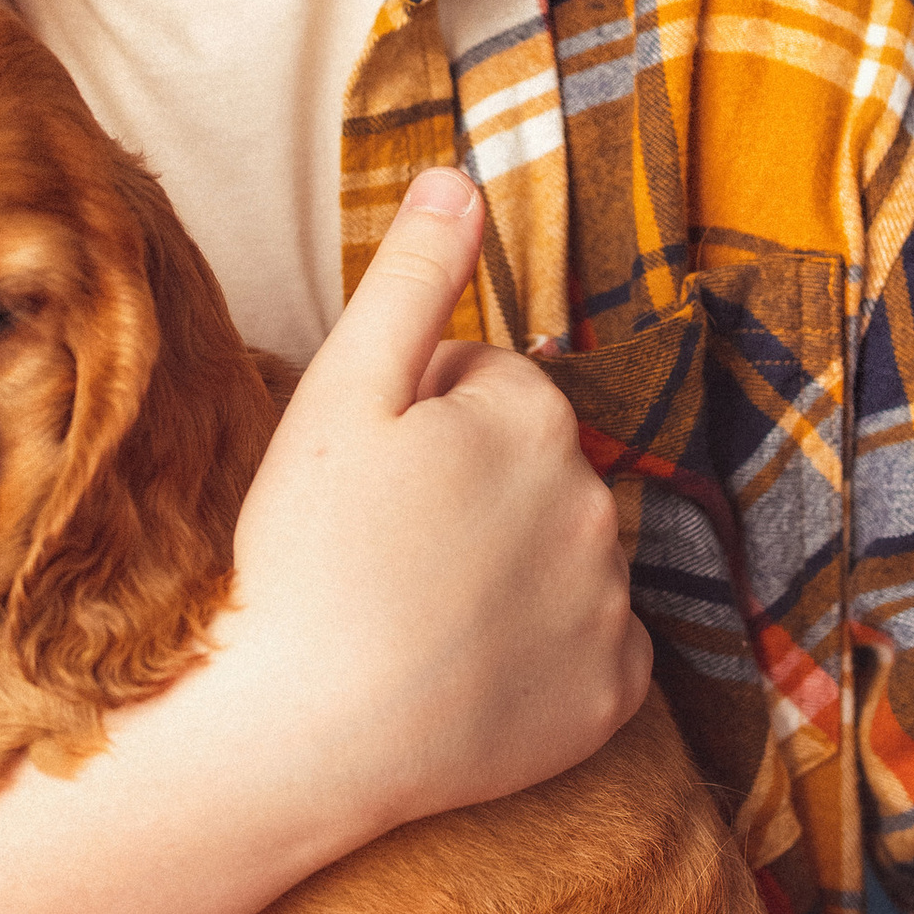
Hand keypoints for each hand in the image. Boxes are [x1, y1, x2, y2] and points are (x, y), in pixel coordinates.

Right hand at [217, 170, 649, 839]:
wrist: (304, 734)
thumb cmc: (307, 555)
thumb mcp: (340, 393)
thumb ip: (412, 279)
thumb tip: (462, 179)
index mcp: (534, 415)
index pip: (485, 383)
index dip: (414, 421)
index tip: (362, 476)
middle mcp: (596, 500)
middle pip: (530, 465)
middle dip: (469, 484)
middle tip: (379, 545)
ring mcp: (609, 606)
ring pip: (561, 552)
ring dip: (508, 565)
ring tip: (413, 609)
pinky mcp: (609, 698)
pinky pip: (593, 650)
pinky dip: (545, 653)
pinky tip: (468, 668)